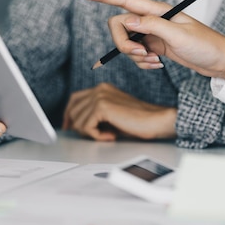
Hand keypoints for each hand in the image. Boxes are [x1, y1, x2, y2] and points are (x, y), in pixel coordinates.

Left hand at [62, 82, 176, 140]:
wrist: (156, 120)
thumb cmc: (138, 121)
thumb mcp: (112, 116)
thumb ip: (95, 115)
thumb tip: (76, 125)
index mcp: (102, 89)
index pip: (75, 99)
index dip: (69, 114)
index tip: (68, 127)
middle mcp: (99, 89)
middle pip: (73, 109)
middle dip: (79, 126)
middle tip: (96, 135)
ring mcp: (100, 96)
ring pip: (78, 120)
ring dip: (91, 133)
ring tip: (109, 135)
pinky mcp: (102, 107)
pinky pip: (86, 126)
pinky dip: (96, 136)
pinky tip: (111, 135)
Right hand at [79, 0, 224, 78]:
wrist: (219, 61)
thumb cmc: (205, 45)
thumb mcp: (179, 35)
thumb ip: (152, 26)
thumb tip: (126, 20)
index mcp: (157, 10)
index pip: (124, 0)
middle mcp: (151, 19)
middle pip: (118, 26)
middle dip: (123, 44)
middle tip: (140, 55)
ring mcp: (151, 33)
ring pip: (125, 42)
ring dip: (134, 57)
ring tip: (154, 62)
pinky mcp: (153, 47)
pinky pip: (135, 55)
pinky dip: (142, 63)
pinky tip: (157, 65)